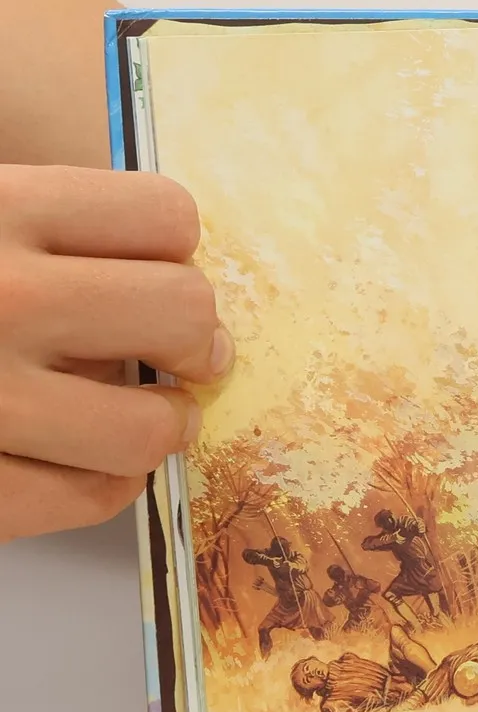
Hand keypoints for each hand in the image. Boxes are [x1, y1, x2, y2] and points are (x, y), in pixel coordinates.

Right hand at [0, 166, 225, 542]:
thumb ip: (52, 237)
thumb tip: (170, 274)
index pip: (166, 216)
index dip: (173, 253)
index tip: (155, 275)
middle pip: (184, 310)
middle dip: (191, 340)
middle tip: (178, 356)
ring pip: (152, 427)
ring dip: (156, 426)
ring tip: (132, 414)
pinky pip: (93, 496)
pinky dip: (97, 484)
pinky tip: (70, 459)